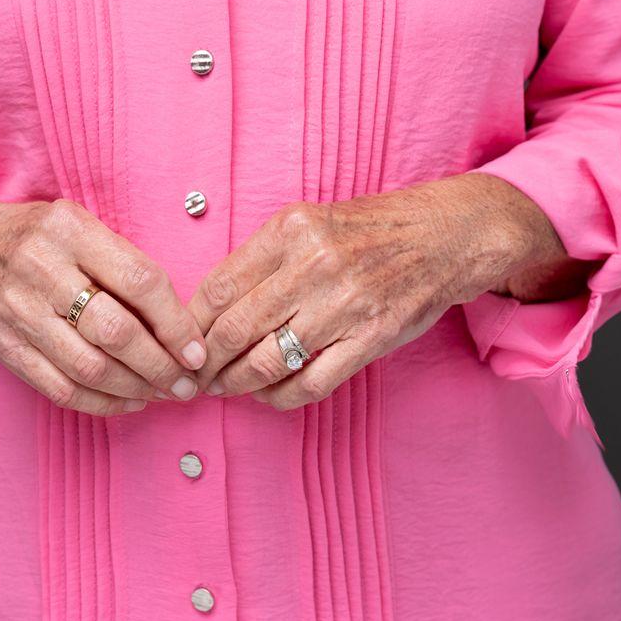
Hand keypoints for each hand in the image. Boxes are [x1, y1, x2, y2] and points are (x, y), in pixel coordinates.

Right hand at [0, 197, 207, 416]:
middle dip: (160, 366)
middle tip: (188, 384)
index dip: (174, 322)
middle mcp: (42, 270)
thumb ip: (127, 264)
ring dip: (135, 389)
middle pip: (114, 331)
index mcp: (71, 231)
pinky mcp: (5, 347)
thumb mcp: (84, 226)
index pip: (138, 281)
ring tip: (163, 393)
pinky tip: (128, 401)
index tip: (197, 350)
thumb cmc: (46, 239)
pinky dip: (102, 403)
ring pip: (89, 368)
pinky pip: (60, 389)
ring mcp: (19, 312)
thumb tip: (182, 324)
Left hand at [184, 175, 530, 409]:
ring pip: (267, 361)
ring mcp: (343, 304)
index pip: (218, 286)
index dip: (189, 324)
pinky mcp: (370, 338)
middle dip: (204, 362)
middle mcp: (313, 264)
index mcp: (289, 230)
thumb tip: (209, 308)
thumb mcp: (310, 222)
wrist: (442, 236)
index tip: (177, 342)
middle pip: (234, 329)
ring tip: (223, 390)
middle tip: (191, 377)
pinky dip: (280, 398)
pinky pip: (311, 384)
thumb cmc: (368, 230)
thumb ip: (263, 258)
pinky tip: (268, 395)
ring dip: (235, 385)